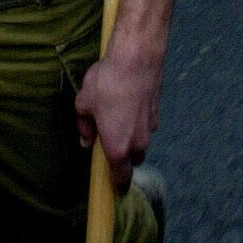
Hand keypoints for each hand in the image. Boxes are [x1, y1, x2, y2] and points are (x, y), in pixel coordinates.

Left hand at [74, 45, 162, 191]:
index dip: (116, 184)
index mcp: (118, 148)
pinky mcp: (157, 111)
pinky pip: (147, 125)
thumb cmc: (107, 83)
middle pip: (133, 160)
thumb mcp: (85, 103)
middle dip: (123, 156)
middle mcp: (138, 143)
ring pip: (141, 142)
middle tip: (109, 140)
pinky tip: (129, 104)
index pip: (121, 178)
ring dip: (132, 137)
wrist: (137, 58)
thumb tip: (86, 140)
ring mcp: (151, 128)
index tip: (109, 182)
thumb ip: (85, 126)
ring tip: (118, 117)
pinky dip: (139, 121)